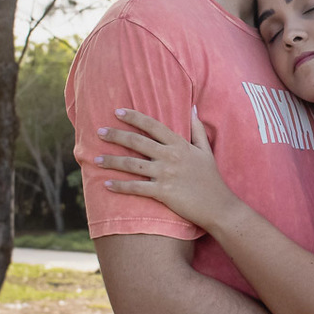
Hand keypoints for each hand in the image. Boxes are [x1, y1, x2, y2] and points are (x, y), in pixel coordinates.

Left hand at [98, 107, 236, 227]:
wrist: (219, 206)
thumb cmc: (212, 179)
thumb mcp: (206, 150)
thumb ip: (197, 129)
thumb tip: (193, 107)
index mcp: (180, 144)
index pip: (153, 125)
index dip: (134, 117)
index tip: (117, 112)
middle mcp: (171, 156)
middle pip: (137, 142)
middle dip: (116, 136)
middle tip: (99, 132)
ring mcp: (166, 174)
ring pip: (132, 164)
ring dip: (111, 161)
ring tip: (95, 159)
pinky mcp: (163, 193)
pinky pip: (136, 188)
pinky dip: (120, 186)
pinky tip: (106, 184)